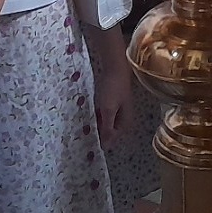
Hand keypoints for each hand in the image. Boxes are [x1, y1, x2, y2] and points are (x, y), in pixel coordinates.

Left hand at [89, 27, 133, 149]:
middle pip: (110, 130)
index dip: (100, 139)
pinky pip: (105, 112)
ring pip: (106, 120)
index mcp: (125, 122)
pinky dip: (98, 113)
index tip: (87, 139)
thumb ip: (107, 128)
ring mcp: (119, 108)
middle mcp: (124, 117)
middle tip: (85, 130)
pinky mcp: (114, 100)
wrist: (115, 66)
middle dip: (98, 130)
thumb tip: (106, 146)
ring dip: (97, 121)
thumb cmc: (112, 88)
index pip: (112, 138)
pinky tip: (91, 110)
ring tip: (86, 121)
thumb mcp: (108, 110)